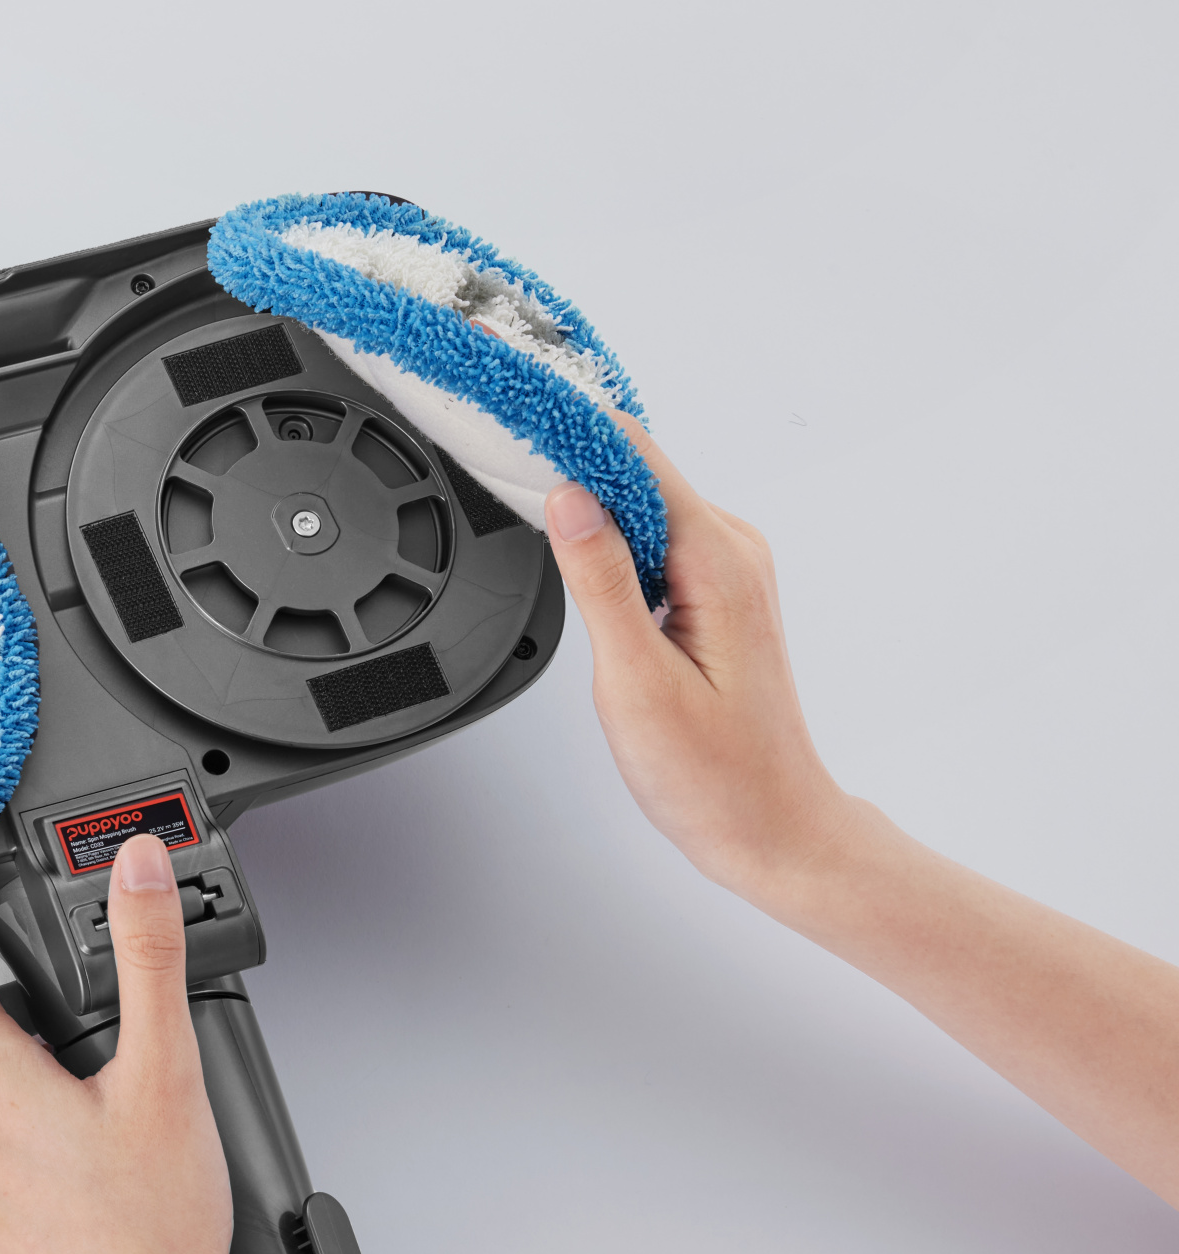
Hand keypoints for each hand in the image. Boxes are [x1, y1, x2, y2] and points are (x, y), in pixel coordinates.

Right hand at [543, 415, 853, 902]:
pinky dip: (608, 530)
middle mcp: (731, 552)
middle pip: (637, 469)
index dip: (569, 429)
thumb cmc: (716, 775)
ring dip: (586, 493)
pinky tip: (572, 540)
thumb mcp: (639, 681)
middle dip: (569, 453)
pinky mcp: (711, 592)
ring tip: (522, 479)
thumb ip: (602, 581)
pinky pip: (653, 536)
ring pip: (642, 502)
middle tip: (498, 437)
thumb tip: (570, 498)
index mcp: (719, 561)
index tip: (513, 409)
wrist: (771, 828)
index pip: (636, 457)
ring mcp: (725, 571)